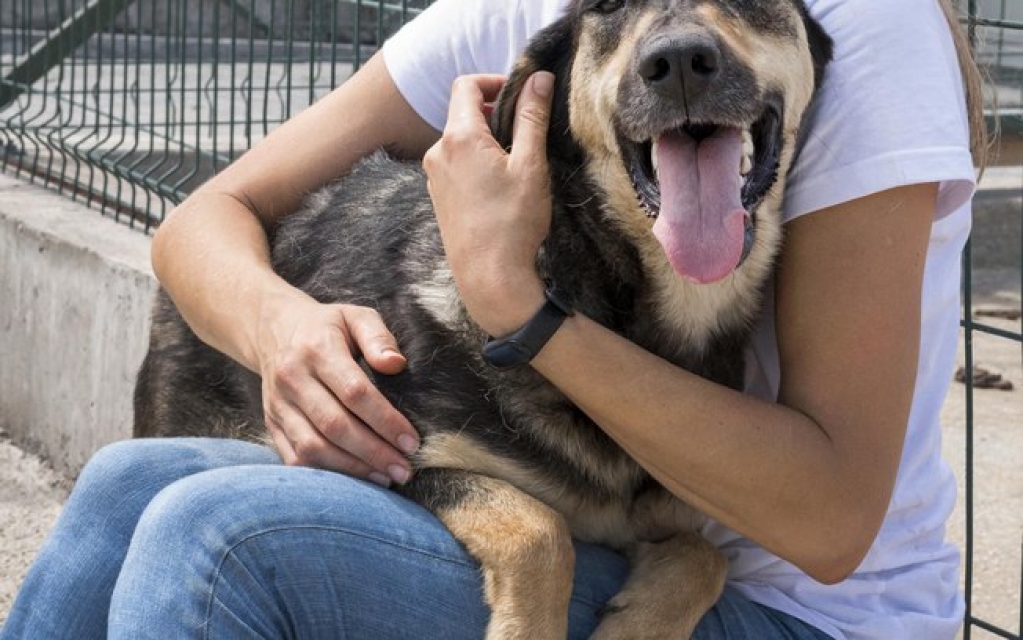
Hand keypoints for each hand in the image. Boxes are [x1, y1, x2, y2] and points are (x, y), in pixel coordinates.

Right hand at [257, 292, 418, 486]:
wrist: (274, 330)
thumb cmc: (328, 326)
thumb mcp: (355, 316)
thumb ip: (378, 337)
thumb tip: (397, 364)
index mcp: (317, 349)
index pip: (354, 392)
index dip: (385, 420)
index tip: (412, 441)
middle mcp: (292, 379)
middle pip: (334, 425)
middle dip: (373, 453)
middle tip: (405, 470)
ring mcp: (277, 405)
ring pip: (313, 447)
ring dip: (351, 469)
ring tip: (385, 478)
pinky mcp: (271, 424)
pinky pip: (295, 458)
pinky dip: (326, 474)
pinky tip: (355, 478)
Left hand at [423, 72, 555, 335]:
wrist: (489, 278)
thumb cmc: (512, 224)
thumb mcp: (530, 165)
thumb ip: (532, 117)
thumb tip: (538, 78)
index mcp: (458, 138)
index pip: (466, 85)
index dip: (494, 81)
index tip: (520, 95)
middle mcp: (438, 153)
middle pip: (463, 113)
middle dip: (495, 113)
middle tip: (526, 131)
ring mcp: (434, 177)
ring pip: (460, 141)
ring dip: (487, 140)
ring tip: (517, 163)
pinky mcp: (438, 198)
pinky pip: (456, 165)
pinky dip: (477, 163)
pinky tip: (500, 187)